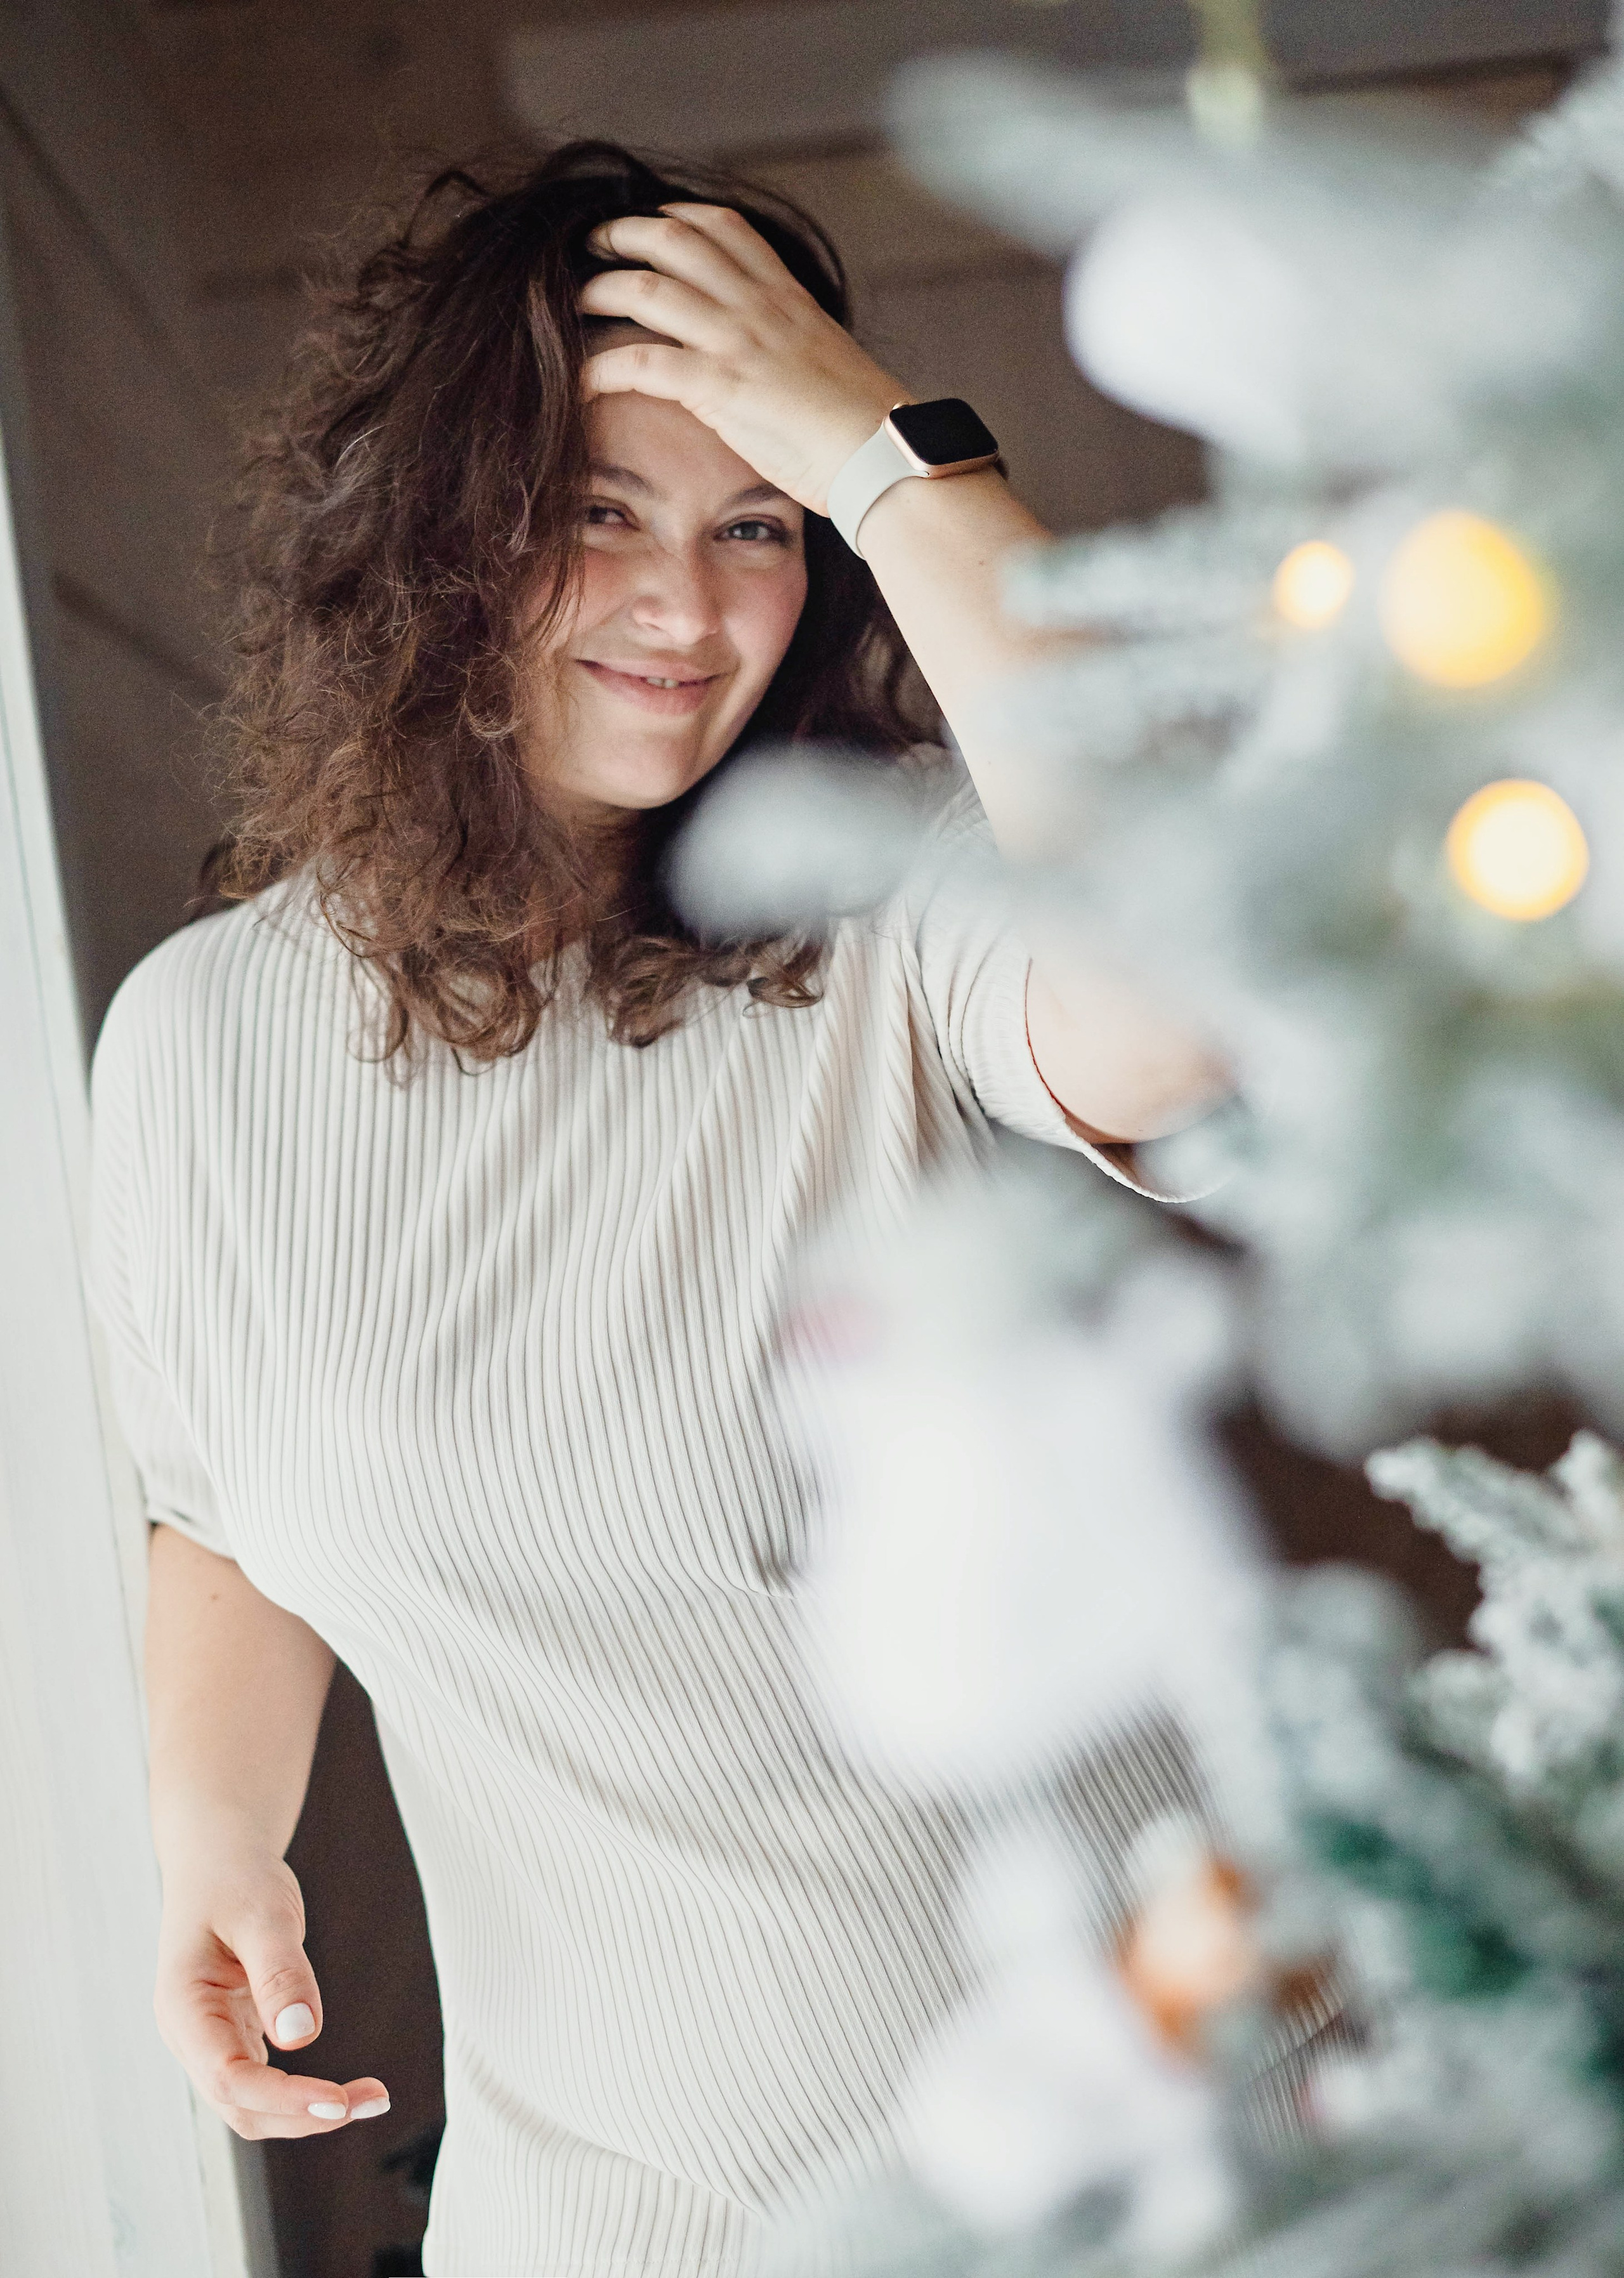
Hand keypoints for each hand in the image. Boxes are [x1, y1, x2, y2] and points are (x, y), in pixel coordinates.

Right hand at [155, 1849, 388, 2140]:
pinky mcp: (235, 2035)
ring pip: (253, 2104)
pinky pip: (264, 2082)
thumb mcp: (261, 1914)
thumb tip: (300, 2037)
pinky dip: (301, 2094)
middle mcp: (190, 2035)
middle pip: (243, 2105)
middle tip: (373, 2101)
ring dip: (307, 2112)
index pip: (228, 2078)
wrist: (218, 1861)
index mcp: (183, 2008)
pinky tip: (343, 2090)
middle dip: (304, 2115)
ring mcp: (210, 2040)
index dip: (283, 2099)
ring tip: (370, 2099)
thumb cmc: (234, 1880)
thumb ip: (280, 1973)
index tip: (338, 2103)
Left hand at [580, 204, 907, 513]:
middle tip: (590, 249)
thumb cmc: (863, 425)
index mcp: (784, 294)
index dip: (675, 216)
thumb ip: (792, 345)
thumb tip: (775, 363)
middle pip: (671, 240)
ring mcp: (736, 341)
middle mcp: (756, 305)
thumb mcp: (827, 362)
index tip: (649, 224)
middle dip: (620, 237)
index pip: (723, 227)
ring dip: (598, 292)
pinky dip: (599, 369)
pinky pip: (640, 363)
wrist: (883, 454)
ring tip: (568, 305)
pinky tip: (577, 381)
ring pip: (645, 290)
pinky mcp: (719, 387)